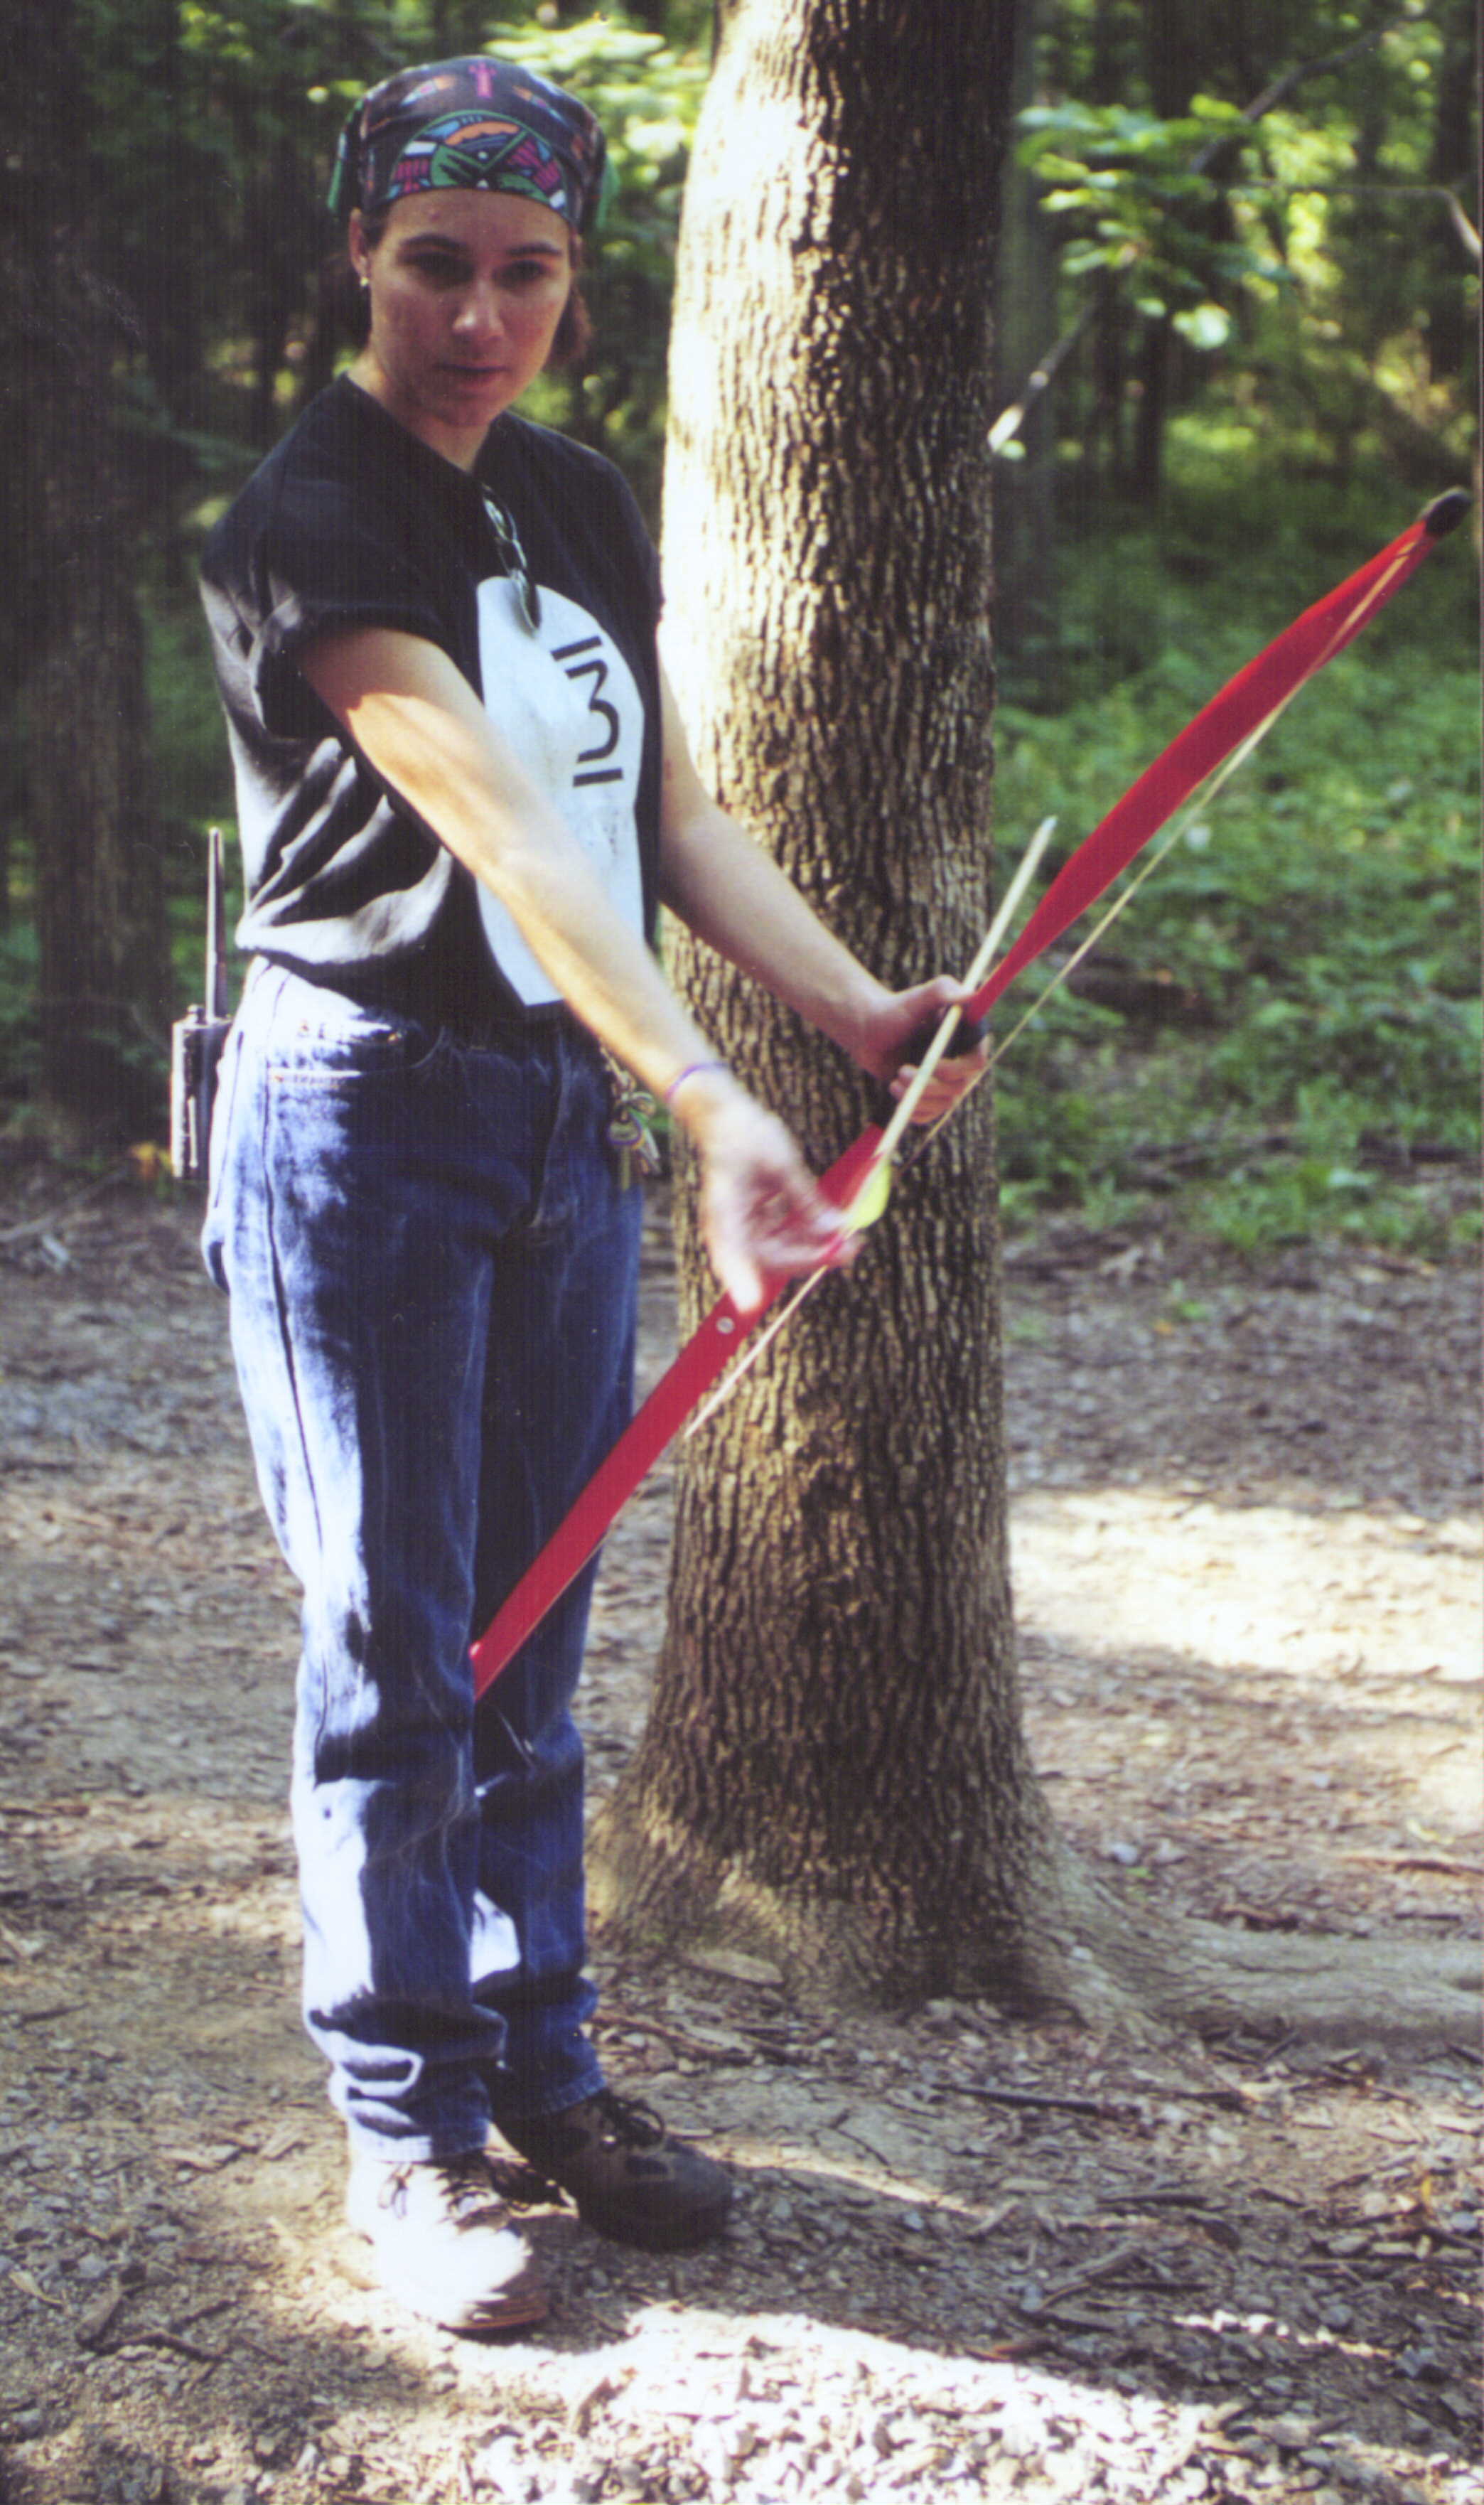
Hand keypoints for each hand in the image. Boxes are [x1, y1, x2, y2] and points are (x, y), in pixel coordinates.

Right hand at [679, 1076, 855, 1315]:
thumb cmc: (742, 1133)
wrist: (725, 1116)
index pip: (730, 1253)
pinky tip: (829, 1224)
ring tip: (847, 1237)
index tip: (750, 1304)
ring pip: (781, 1251)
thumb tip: (832, 1229)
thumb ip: (806, 1198)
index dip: (740, 1280)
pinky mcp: (755, 1220)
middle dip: (809, 1257)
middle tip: (848, 1249)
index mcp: (724, 1211)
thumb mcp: (781, 1162)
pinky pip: (783, 1236)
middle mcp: (730, 1227)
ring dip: (813, 1246)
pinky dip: (806, 1233)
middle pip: (770, 1259)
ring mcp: (743, 1226)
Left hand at [852, 976, 989, 1121]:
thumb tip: (970, 995)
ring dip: (918, 1098)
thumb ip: (944, 991)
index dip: (958, 1068)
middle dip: (930, 1085)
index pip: (976, 1061)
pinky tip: (897, 1096)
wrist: (867, 1030)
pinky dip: (914, 1112)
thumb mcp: (918, 998)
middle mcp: (959, 1061)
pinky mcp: (928, 1096)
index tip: (934, 1065)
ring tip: (894, 1083)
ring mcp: (944, 1081)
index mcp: (965, 1039)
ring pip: (943, 1103)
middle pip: (959, 1087)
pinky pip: (929, 1115)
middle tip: (902, 1072)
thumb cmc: (894, 1010)